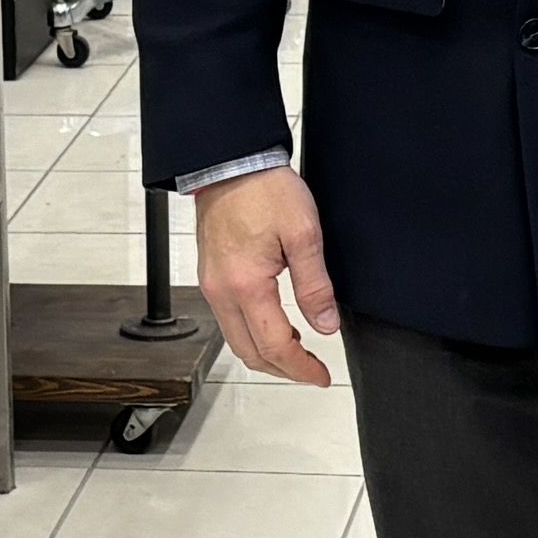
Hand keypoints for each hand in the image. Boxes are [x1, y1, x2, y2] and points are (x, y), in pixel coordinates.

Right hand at [194, 169, 344, 386]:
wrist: (230, 162)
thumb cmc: (264, 189)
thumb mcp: (304, 234)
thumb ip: (315, 286)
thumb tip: (326, 325)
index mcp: (246, 286)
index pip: (275, 346)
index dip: (301, 368)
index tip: (321, 376)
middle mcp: (222, 292)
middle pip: (250, 352)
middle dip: (283, 369)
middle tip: (312, 371)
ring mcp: (212, 285)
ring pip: (236, 340)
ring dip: (266, 353)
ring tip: (297, 352)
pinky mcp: (211, 275)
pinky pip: (229, 320)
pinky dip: (252, 333)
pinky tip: (274, 325)